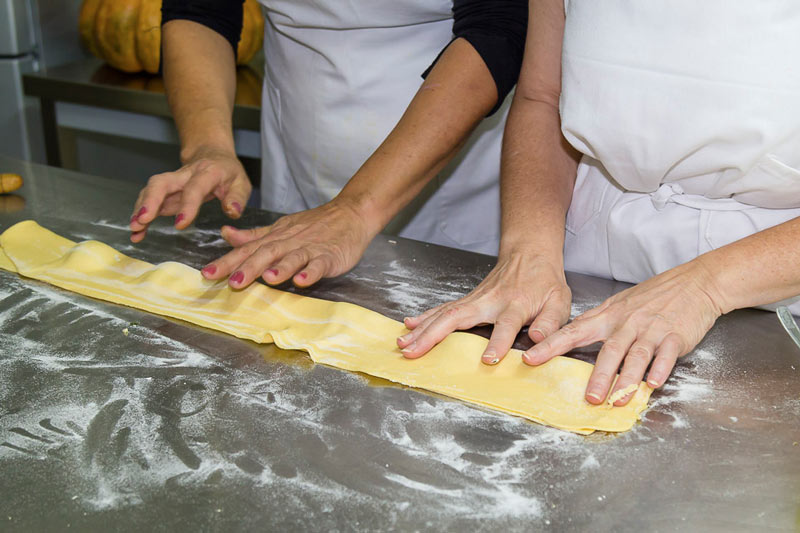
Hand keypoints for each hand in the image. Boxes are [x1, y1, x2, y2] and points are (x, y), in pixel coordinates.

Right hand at [129, 147, 250, 241]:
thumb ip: (237, 198)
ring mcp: (172, 181)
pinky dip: (141, 216)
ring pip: (151, 190)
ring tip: (135, 230)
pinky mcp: (165, 191)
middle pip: (162, 182)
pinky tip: (138, 232)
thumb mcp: (242, 183)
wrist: (213, 156)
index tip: (180, 225)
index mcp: (207, 172)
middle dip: (150, 201)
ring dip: (141, 209)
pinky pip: (149, 200)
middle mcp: (184, 174)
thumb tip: (232, 212)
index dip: (187, 205)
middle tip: (142, 221)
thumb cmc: (228, 173)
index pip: (195, 187)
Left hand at [200, 198, 375, 287]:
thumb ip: (253, 235)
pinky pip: (320, 264)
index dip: (228, 261)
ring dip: (280, 268)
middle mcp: (290, 242)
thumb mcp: (280, 228)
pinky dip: (311, 272)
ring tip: (266, 279)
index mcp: (276, 237)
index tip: (207, 273)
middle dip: (248, 268)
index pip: (248, 249)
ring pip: (292, 257)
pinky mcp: (330, 255)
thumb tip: (225, 234)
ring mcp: (310, 248)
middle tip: (231, 283)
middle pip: (266, 253)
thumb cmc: (315, 225)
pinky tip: (303, 281)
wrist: (350, 213)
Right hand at [397, 252, 571, 362]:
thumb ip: (550, 323)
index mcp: (515, 305)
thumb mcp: (559, 302)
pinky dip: (424, 317)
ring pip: (443, 313)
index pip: (506, 325)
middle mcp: (489, 302)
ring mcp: (474, 299)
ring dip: (421, 329)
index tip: (488, 360)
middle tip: (414, 352)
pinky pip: (442, 309)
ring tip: (403, 344)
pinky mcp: (467, 300)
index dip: (498, 342)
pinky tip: (409, 326)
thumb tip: (539, 340)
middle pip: (457, 318)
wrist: (530, 254)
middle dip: (433, 336)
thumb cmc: (545, 283)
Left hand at [522, 260, 724, 405]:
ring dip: (628, 379)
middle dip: (598, 375)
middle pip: (609, 350)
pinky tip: (654, 384)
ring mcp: (651, 329)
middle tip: (590, 397)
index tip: (530, 358)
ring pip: (636, 355)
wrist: (695, 283)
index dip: (550, 346)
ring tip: (619, 400)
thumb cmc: (653, 297)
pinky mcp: (675, 335)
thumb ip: (595, 324)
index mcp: (607, 316)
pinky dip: (660, 369)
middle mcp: (627, 323)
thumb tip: (570, 340)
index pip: (573, 332)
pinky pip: (666, 354)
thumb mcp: (618, 305)